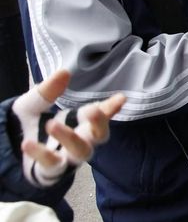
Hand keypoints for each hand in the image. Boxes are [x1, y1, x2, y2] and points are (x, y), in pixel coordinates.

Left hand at [13, 69, 124, 186]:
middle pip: (99, 135)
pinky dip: (40, 154)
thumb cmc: (31, 123)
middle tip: (93, 111)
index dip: (111, 107)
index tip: (121, 98)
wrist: (12, 148)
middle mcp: (80, 139)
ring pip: (81, 152)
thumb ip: (49, 90)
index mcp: (79, 121)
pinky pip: (51, 165)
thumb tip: (64, 71)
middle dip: (100, 123)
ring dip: (70, 138)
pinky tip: (28, 144)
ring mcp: (69, 157)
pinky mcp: (52, 171)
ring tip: (51, 124)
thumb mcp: (35, 103)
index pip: (100, 114)